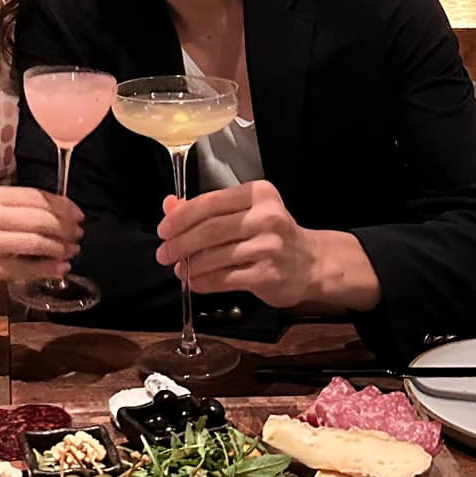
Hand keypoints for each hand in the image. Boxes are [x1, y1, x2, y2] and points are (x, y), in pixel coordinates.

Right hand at [0, 186, 82, 292]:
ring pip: (33, 242)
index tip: (78, 215)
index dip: (62, 205)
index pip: (36, 196)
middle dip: (64, 228)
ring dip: (58, 248)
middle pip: (38, 218)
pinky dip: (46, 268)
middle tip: (78, 235)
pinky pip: (23, 268)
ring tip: (71, 251)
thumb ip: (23, 208)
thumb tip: (64, 213)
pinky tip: (60, 268)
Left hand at [156, 180, 380, 312]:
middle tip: (163, 253)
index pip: (210, 202)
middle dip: (181, 243)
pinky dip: (204, 281)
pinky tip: (194, 282)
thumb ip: (207, 209)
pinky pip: (225, 278)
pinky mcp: (268, 275)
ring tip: (179, 269)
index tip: (164, 229)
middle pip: (211, 229)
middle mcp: (267, 217)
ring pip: (216, 256)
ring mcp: (269, 247)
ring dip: (190, 265)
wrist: (311, 263)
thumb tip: (169, 205)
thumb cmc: (272, 234)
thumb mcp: (245, 212)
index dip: (182, 217)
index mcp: (259, 194)